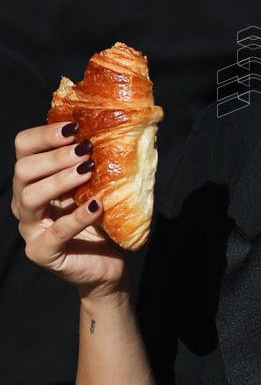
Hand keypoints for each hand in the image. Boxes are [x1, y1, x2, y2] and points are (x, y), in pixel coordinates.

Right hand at [12, 122, 127, 302]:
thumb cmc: (100, 216)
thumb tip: (114, 122)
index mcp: (34, 179)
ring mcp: (30, 229)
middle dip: (54, 157)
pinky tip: (96, 205)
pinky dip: (76, 217)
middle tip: (84, 151)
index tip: (74, 127)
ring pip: (29, 197)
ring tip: (87, 172)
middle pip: (22, 170)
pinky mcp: (42, 252)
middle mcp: (24, 202)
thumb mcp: (95, 182)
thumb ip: (95, 158)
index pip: (24, 148)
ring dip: (60, 180)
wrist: (107, 262)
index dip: (44, 134)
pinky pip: (55, 233)